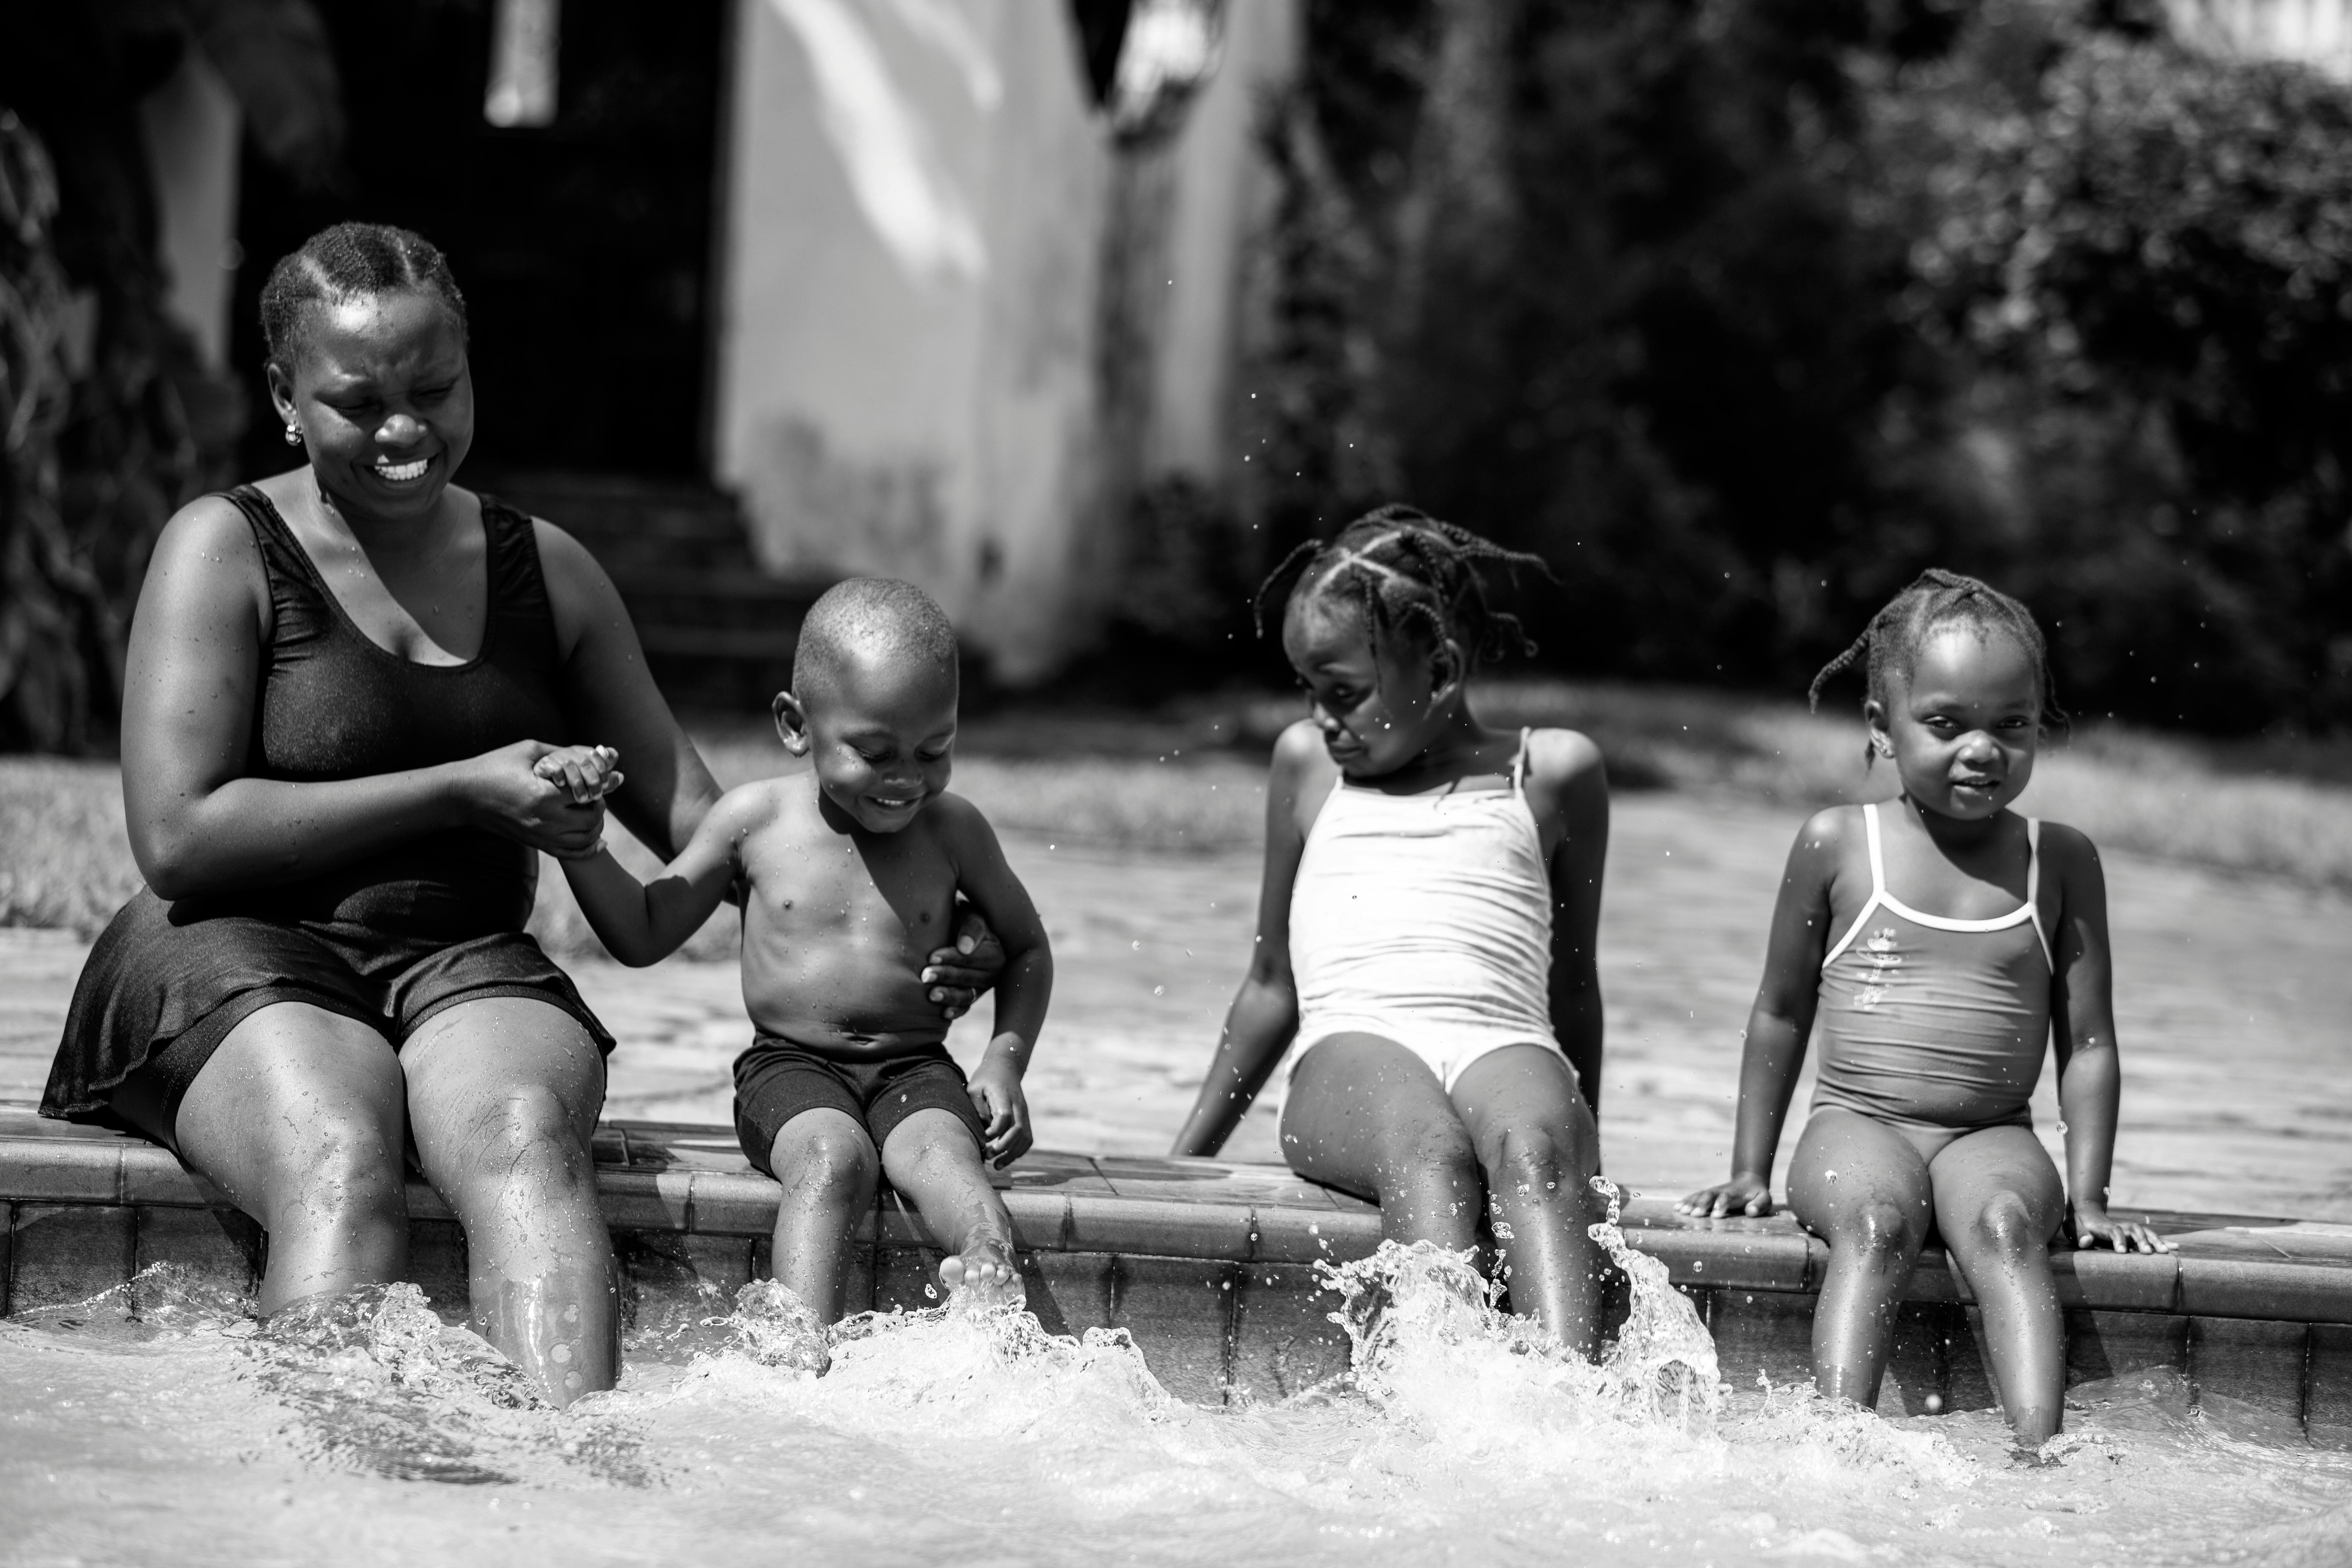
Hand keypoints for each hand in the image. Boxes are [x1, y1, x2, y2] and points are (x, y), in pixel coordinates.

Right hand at [457, 739, 608, 859]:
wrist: (464, 795)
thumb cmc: (494, 766)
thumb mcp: (528, 750)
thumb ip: (562, 752)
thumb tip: (591, 752)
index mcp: (543, 795)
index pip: (588, 793)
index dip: (601, 784)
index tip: (605, 777)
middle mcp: (544, 820)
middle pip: (591, 818)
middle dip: (599, 804)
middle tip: (596, 793)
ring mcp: (539, 836)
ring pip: (585, 839)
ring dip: (596, 825)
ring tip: (593, 810)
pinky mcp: (535, 844)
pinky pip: (570, 854)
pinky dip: (588, 849)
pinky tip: (599, 841)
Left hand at [921, 902, 1006, 1019]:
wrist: (956, 928)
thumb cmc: (962, 919)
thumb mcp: (970, 915)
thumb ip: (971, 927)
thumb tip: (964, 947)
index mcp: (996, 952)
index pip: (973, 957)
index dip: (953, 958)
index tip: (932, 957)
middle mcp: (993, 972)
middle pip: (969, 977)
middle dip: (946, 976)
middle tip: (925, 975)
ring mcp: (983, 987)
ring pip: (967, 995)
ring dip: (949, 996)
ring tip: (931, 995)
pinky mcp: (972, 997)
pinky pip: (965, 1007)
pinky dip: (955, 1011)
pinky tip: (943, 1014)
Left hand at [968, 1048, 1031, 1167]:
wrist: (1004, 1067)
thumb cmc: (985, 1079)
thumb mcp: (975, 1089)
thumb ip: (978, 1109)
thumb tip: (982, 1132)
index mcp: (1004, 1096)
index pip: (1004, 1116)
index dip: (994, 1131)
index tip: (982, 1138)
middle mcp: (1018, 1105)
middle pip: (1018, 1129)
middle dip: (1003, 1147)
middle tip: (987, 1156)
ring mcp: (1024, 1112)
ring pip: (1025, 1137)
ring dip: (1012, 1154)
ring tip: (996, 1165)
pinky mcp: (1025, 1118)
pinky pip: (1027, 1138)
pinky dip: (1019, 1151)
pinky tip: (1006, 1159)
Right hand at [1677, 1174, 1773, 1218]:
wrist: (1748, 1180)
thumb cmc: (1757, 1193)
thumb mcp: (1765, 1198)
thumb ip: (1760, 1205)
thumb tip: (1751, 1212)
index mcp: (1735, 1193)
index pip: (1726, 1198)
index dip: (1720, 1205)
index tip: (1715, 1216)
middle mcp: (1720, 1191)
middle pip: (1709, 1195)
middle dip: (1701, 1205)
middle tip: (1694, 1215)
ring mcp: (1712, 1192)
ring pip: (1699, 1196)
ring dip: (1690, 1203)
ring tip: (1681, 1211)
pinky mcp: (1707, 1195)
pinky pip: (1694, 1197)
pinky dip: (1686, 1201)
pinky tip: (1676, 1207)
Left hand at [2070, 1204, 2174, 1252]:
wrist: (2086, 1212)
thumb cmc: (2079, 1223)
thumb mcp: (2074, 1227)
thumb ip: (2079, 1234)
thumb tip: (2085, 1242)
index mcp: (2104, 1226)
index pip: (2114, 1230)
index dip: (2118, 1240)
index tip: (2121, 1252)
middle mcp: (2120, 1226)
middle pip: (2134, 1230)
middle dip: (2142, 1240)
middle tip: (2147, 1253)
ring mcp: (2128, 1230)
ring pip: (2145, 1232)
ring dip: (2156, 1241)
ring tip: (2166, 1252)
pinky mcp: (2134, 1235)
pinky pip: (2150, 1237)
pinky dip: (2162, 1241)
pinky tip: (2175, 1247)